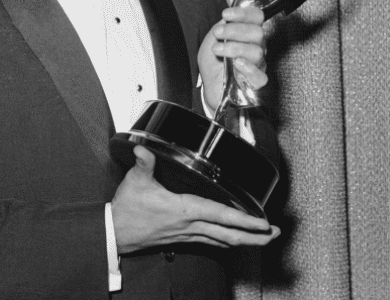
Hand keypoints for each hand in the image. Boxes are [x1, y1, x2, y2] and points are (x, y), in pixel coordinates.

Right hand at [111, 145, 279, 253]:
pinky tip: (233, 239)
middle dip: (254, 237)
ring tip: (262, 238)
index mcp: (184, 210)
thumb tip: (143, 148)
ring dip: (245, 240)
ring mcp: (188, 234)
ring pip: (223, 241)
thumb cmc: (128, 209)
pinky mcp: (182, 237)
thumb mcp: (136, 182)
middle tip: (274, 234)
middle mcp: (190, 225)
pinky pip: (211, 241)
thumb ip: (143, 163)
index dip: (243, 220)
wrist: (116, 234)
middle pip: (229, 235)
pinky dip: (227, 241)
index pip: (220, 216)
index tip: (262, 223)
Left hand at [198, 5, 266, 111]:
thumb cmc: (214, 62)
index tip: (225, 14)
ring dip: (234, 48)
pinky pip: (260, 76)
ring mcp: (257, 65)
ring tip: (217, 50)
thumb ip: (220, 29)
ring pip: (257, 52)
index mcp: (248, 34)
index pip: (256, 17)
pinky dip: (248, 68)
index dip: (243, 13)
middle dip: (235, 30)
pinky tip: (236, 63)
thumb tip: (226, 21)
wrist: (210, 86)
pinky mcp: (255, 83)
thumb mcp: (211, 41)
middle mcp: (256, 47)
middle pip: (257, 32)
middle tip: (217, 33)